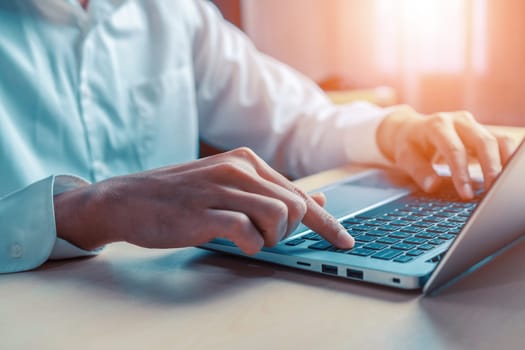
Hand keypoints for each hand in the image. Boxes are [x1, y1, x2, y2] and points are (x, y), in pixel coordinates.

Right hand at [54, 148, 352, 253]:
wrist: (127, 200)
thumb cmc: (179, 197)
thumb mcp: (227, 186)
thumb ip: (270, 192)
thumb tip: (316, 200)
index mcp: (246, 161)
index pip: (299, 193)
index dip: (326, 222)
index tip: (345, 241)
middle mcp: (238, 169)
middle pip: (295, 206)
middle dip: (288, 232)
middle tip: (263, 238)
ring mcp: (221, 189)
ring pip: (278, 217)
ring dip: (270, 239)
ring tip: (248, 239)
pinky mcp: (204, 213)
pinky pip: (247, 233)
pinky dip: (249, 245)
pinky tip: (235, 243)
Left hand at [377, 105, 517, 198]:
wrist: (412, 128)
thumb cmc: (409, 144)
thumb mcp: (405, 157)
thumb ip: (418, 171)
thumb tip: (432, 186)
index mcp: (437, 125)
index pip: (454, 149)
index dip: (461, 173)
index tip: (466, 195)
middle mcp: (459, 120)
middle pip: (483, 141)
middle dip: (490, 168)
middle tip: (491, 192)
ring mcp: (473, 124)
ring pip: (497, 139)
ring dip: (504, 162)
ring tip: (503, 185)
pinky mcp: (483, 131)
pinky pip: (502, 141)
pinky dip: (509, 156)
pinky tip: (509, 172)